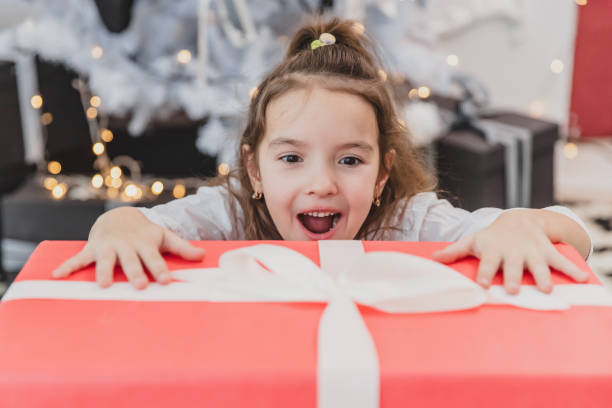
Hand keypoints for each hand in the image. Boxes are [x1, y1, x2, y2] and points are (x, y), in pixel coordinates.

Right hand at [52, 207, 204, 288]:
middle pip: (131, 261)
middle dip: (135, 272)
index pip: (154, 258)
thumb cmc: (145, 233)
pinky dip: (68, 266)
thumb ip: (182, 247)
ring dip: (104, 272)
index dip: (160, 269)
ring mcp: (107, 247)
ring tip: (103, 285)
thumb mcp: (164, 237)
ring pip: (105, 260)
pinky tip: (57, 275)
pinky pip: (78, 258)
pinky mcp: (92, 248)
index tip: (166, 281)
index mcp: (145, 244)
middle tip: (140, 286)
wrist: (120, 217)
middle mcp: (126, 246)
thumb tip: (203, 255)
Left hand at [432, 209, 589, 293]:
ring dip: (543, 277)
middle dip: (513, 277)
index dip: (486, 272)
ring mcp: (532, 252)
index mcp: (493, 250)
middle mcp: (513, 252)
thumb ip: (454, 251)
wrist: (519, 219)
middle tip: (513, 290)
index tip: (484, 284)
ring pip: (538, 265)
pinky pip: (561, 261)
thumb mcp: (473, 241)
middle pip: (513, 267)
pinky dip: (572, 270)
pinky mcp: (548, 252)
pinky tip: (582, 279)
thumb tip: (432, 259)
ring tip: (547, 289)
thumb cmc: (491, 237)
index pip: (487, 263)